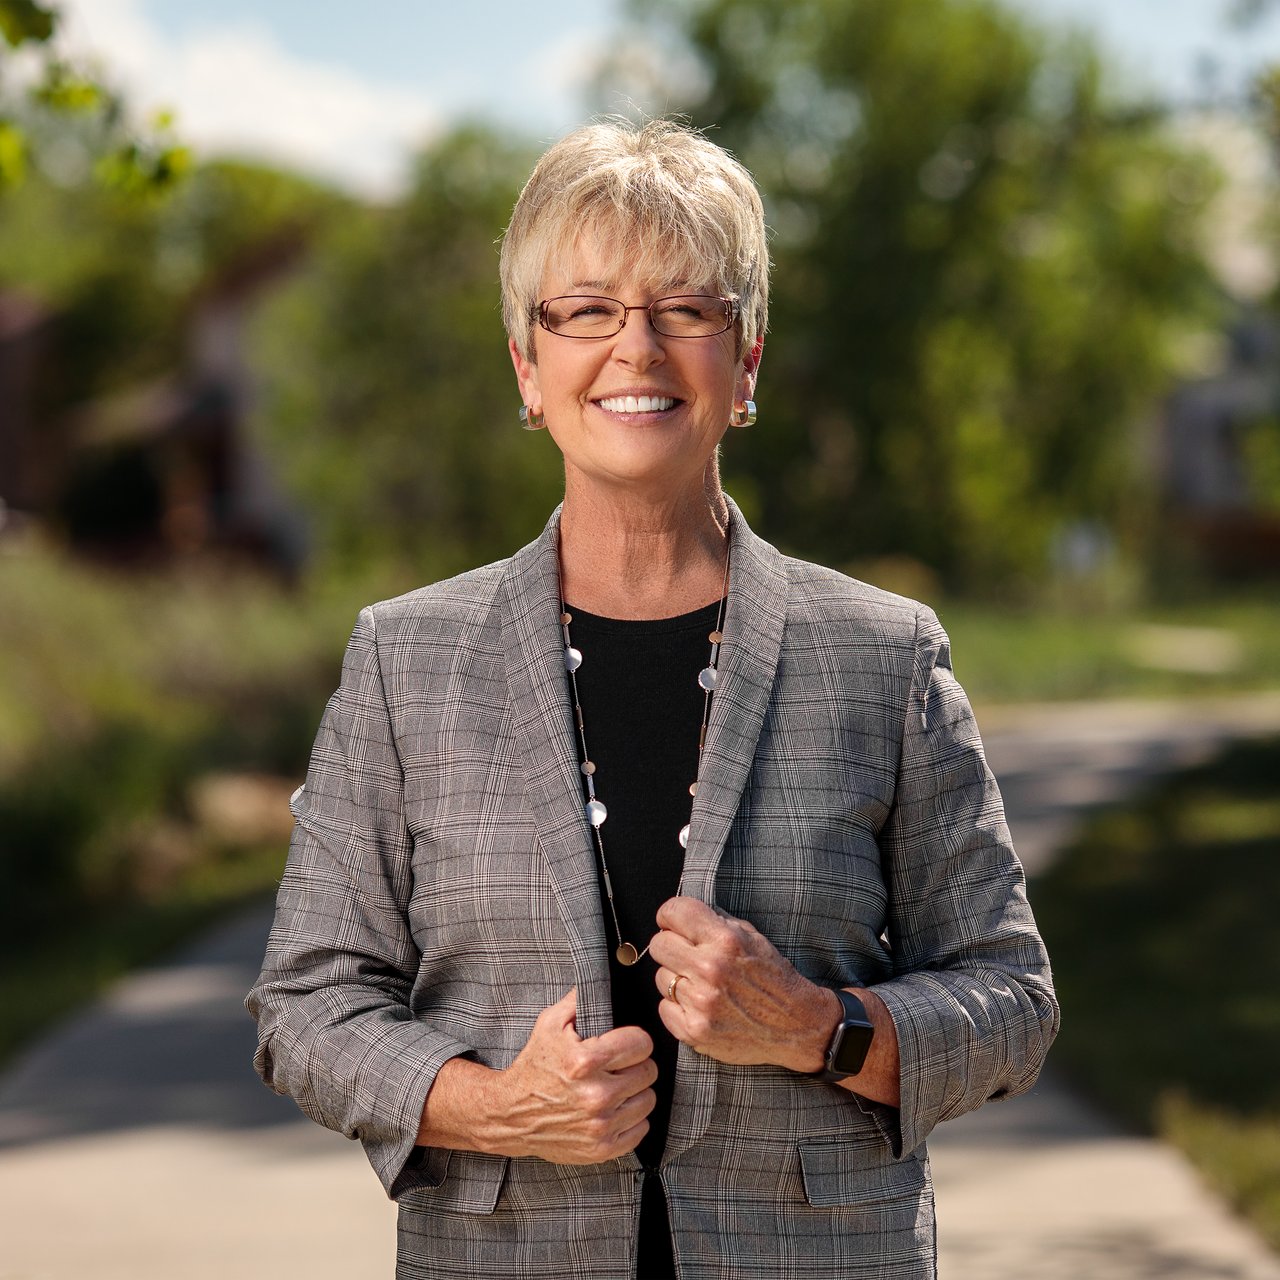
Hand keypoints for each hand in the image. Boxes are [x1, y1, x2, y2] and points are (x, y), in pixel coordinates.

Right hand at [483, 988, 656, 1164]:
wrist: (511, 1114)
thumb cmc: (534, 1065)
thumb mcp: (549, 1023)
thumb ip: (580, 999)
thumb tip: (605, 980)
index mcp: (584, 1061)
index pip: (641, 1043)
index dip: (634, 1040)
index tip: (625, 1043)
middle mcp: (596, 1095)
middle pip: (649, 1071)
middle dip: (635, 1064)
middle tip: (618, 1065)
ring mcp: (600, 1125)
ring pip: (648, 1099)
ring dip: (635, 1091)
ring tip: (616, 1086)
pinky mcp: (602, 1149)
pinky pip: (641, 1128)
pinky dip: (632, 1118)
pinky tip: (614, 1108)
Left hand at [649, 897, 839, 1073]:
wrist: (797, 1026)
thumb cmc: (775, 980)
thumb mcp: (753, 937)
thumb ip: (717, 922)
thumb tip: (683, 914)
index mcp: (726, 940)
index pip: (673, 912)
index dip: (670, 916)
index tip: (673, 922)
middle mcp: (711, 969)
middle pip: (659, 944)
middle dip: (672, 946)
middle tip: (689, 955)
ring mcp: (701, 1002)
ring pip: (661, 977)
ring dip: (677, 979)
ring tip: (702, 984)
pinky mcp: (694, 1031)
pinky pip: (664, 1008)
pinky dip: (677, 1007)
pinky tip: (699, 1005)